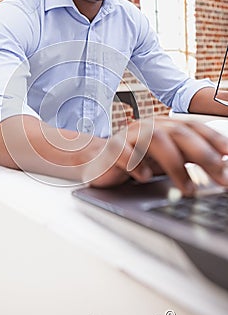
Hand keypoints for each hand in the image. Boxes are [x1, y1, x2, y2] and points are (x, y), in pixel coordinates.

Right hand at [90, 117, 227, 195]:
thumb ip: (190, 157)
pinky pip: (125, 153)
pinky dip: (137, 164)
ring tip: (188, 188)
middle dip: (203, 154)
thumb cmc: (137, 159)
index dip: (213, 139)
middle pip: (179, 133)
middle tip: (220, 176)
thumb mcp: (167, 158)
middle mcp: (149, 126)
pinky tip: (146, 177)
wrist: (99, 159)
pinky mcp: (113, 148)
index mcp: (165, 125)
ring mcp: (130, 135)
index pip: (193, 127)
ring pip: (155, 141)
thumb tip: (221, 167)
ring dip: (175, 165)